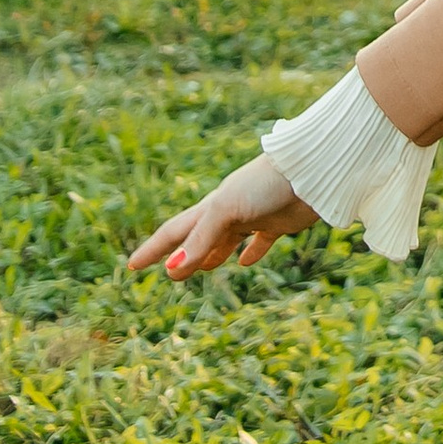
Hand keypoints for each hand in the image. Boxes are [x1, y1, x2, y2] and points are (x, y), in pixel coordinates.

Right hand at [126, 153, 312, 281]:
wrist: (310, 170)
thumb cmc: (265, 183)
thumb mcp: (227, 210)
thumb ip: (201, 239)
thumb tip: (172, 269)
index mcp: (212, 206)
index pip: (174, 232)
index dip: (153, 250)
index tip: (132, 265)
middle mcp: (229, 211)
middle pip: (198, 237)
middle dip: (180, 254)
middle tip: (167, 273)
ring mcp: (254, 216)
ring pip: (226, 240)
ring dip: (212, 254)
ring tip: (202, 269)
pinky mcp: (278, 223)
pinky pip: (260, 242)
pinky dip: (251, 252)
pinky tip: (247, 262)